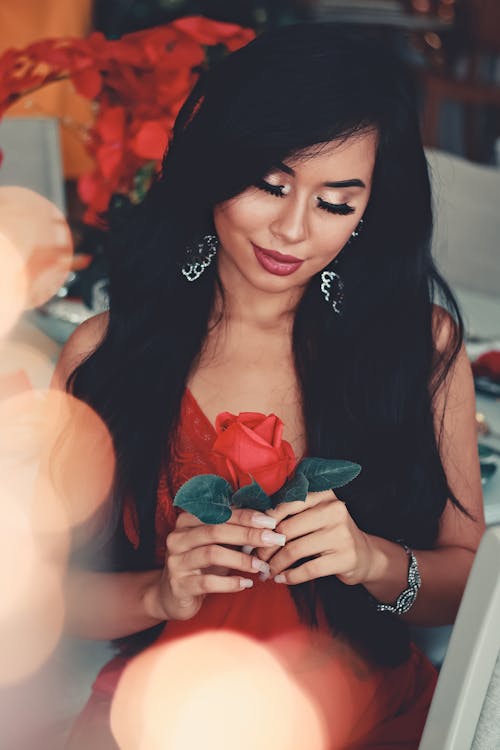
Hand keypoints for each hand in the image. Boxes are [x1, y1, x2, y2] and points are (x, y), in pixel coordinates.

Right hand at [156, 509, 284, 620]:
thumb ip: (234, 532)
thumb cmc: (201, 565)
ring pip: (212, 553)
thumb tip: (266, 523)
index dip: (247, 516)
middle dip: (248, 534)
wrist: (172, 595)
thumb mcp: (216, 545)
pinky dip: (230, 583)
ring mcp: (176, 561)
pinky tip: (246, 584)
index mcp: (187, 521)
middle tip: (273, 539)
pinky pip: (208, 582)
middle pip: (216, 530)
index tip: (270, 522)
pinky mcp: (179, 585)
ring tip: (261, 565)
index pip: (220, 513)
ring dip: (241, 559)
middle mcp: (178, 537)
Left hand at [255, 490, 374, 585]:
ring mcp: (341, 534)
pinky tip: (282, 579)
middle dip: (266, 547)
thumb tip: (252, 523)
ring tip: (267, 570)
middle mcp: (334, 509)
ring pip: (294, 550)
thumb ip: (290, 512)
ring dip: (275, 564)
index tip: (254, 536)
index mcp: (324, 494)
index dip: (266, 522)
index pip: (286, 504)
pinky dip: (290, 577)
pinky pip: (308, 569)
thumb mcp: (314, 514)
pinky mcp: (345, 558)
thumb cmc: (329, 533)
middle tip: (257, 557)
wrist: (363, 554)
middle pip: (287, 529)